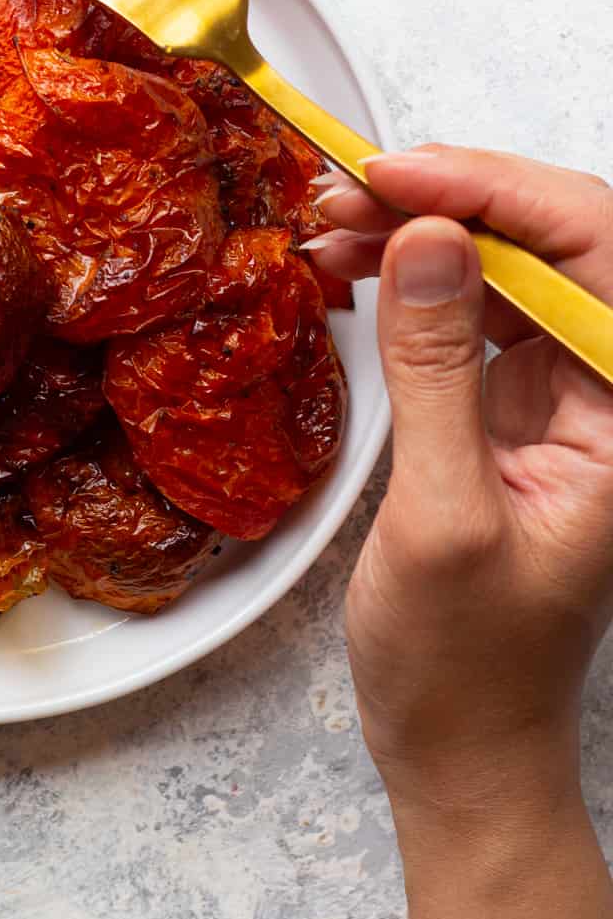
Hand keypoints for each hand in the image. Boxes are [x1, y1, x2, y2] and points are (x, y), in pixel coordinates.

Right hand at [305, 147, 612, 825]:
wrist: (460, 742)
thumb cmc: (468, 664)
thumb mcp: (444, 516)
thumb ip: (439, 371)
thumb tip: (428, 241)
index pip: (597, 250)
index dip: (498, 192)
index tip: (399, 175)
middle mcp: (611, 390)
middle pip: (554, 242)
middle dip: (452, 199)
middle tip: (350, 189)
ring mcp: (562, 394)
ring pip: (506, 265)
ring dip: (422, 230)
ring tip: (333, 222)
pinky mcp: (510, 406)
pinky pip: (470, 309)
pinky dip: (412, 278)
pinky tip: (357, 265)